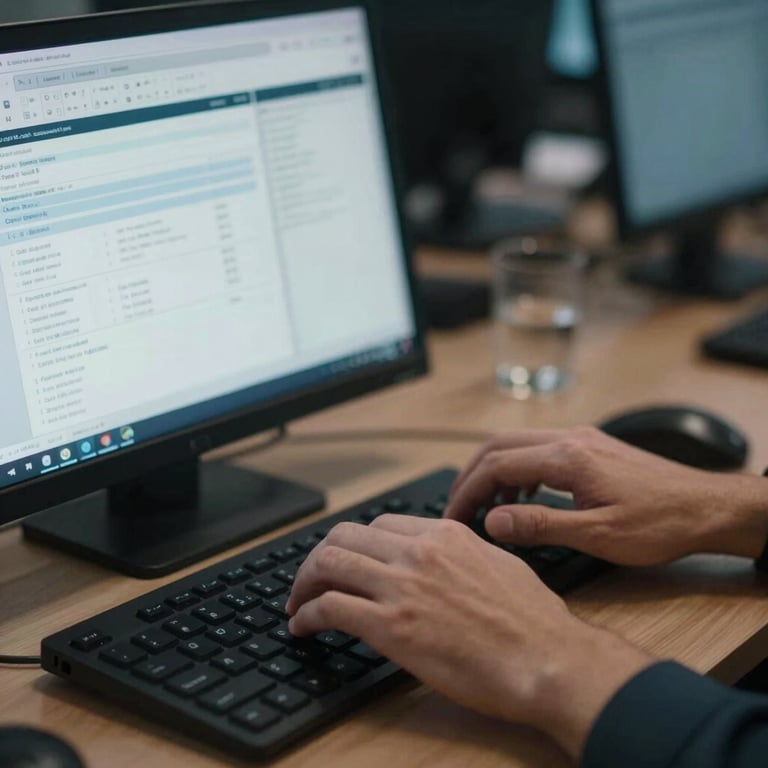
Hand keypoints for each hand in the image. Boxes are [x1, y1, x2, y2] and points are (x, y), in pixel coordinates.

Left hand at [286, 515, 651, 759]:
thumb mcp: (498, 565)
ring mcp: (402, 586)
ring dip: (303, 584)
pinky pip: (330, 608)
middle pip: (344, 537)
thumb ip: (461, 556)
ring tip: (297, 603)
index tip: (347, 561)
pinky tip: (303, 627)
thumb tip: (442, 561)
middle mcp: (418, 551)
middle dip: (319, 558)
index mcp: (444, 535)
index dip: (355, 543)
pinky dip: (307, 615)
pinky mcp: (392, 626)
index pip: (379, 525)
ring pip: (328, 564)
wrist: (546, 658)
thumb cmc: (533, 620)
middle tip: (310, 580)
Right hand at [446, 427, 767, 564]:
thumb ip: (541, 525)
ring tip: (483, 508)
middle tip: (456, 509)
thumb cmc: (661, 523)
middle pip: (498, 446)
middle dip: (470, 476)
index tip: (453, 518)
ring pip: (517, 444)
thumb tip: (492, 521)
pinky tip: (521, 499)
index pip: (496, 466)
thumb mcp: (598, 534)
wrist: (707, 507)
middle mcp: (570, 439)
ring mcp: (580, 439)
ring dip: (492, 472)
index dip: (467, 492)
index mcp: (568, 457)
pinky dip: (517, 471)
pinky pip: (537, 450)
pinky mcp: (590, 447)